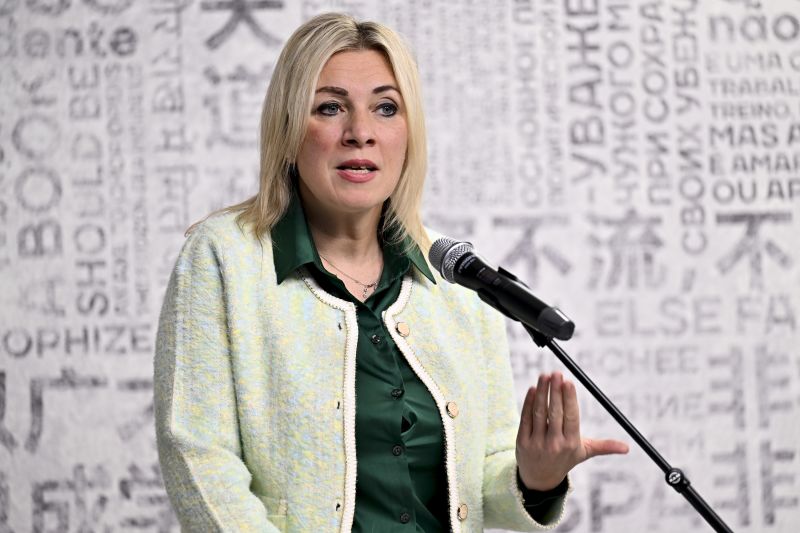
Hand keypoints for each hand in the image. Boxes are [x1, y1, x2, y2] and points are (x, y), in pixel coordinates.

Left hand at [515, 372, 628, 490]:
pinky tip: (533, 389)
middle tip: (556, 373)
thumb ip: (604, 447)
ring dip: (541, 392)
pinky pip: (526, 418)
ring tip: (544, 376)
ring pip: (539, 413)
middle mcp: (555, 444)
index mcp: (572, 443)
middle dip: (556, 391)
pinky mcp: (522, 441)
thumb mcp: (584, 453)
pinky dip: (528, 402)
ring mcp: (537, 443)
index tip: (568, 382)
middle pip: (555, 412)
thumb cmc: (565, 459)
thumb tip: (627, 448)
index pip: (571, 417)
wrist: (540, 479)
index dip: (569, 399)